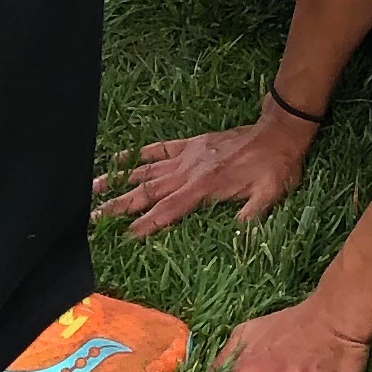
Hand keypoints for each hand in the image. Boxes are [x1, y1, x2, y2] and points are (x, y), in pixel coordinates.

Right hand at [96, 108, 311, 238]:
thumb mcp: (270, 195)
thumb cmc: (276, 167)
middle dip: (119, 206)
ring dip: (119, 180)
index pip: (169, 211)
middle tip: (92, 217)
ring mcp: (187, 156)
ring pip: (146, 171)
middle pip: (148, 192)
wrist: (279, 131)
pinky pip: (159, 149)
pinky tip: (117, 158)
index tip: (124, 238)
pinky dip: (138, 154)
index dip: (146, 225)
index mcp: (205, 188)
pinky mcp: (190, 144)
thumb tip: (238, 240)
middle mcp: (189, 172)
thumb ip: (252, 216)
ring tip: (92, 189)